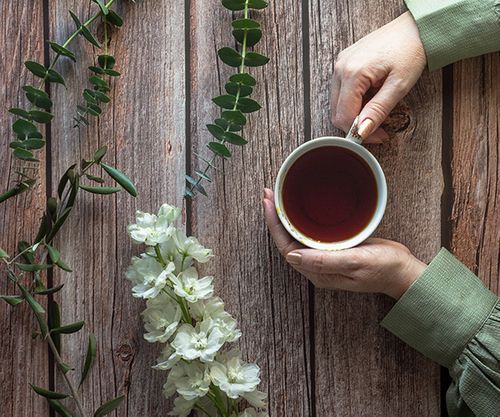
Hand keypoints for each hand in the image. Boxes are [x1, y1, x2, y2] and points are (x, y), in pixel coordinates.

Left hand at [263, 189, 425, 298]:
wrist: (404, 271)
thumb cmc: (384, 268)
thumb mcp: (356, 262)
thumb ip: (325, 261)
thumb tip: (292, 255)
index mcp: (319, 272)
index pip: (286, 248)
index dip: (274, 225)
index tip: (268, 203)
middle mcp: (317, 266)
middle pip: (287, 241)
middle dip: (275, 218)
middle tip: (268, 194)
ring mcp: (325, 258)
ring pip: (297, 236)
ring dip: (285, 217)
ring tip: (277, 197)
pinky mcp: (334, 249)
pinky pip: (310, 234)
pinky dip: (301, 219)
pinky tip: (299, 208)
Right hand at [331, 11, 425, 142]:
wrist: (414, 28)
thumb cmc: (410, 51)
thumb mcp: (398, 85)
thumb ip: (378, 110)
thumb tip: (362, 131)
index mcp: (352, 73)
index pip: (344, 116)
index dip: (360, 132)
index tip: (378, 137)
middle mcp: (340, 68)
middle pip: (337, 112)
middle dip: (356, 125)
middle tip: (379, 128)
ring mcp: (340, 64)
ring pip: (337, 104)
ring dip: (355, 113)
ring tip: (378, 109)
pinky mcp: (343, 63)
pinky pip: (342, 92)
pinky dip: (354, 101)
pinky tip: (371, 97)